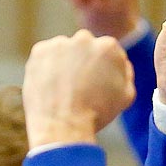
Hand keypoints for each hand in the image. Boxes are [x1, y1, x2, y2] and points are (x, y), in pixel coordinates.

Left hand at [22, 30, 134, 149]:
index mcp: (108, 46)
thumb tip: (121, 62)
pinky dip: (44, 69)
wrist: (64, 127)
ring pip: (62, 51)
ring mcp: (60, 43)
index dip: (98, 70)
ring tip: (61, 90)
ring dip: (62, 64)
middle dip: (80, 62)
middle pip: (82, 47)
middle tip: (75, 88)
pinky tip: (48, 87)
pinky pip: (43, 57)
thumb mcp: (125, 96)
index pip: (104, 51)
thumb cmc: (96, 115)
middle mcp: (85, 38)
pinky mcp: (39, 51)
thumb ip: (126, 73)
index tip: (92, 86)